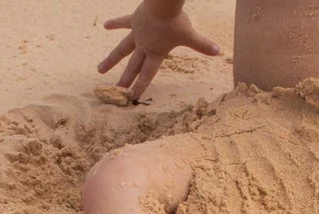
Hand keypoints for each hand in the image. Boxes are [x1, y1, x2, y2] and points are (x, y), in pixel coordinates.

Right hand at [98, 3, 220, 102]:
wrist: (162, 3)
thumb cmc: (176, 20)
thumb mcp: (190, 34)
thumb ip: (203, 44)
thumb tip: (219, 52)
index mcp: (156, 52)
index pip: (147, 73)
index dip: (140, 86)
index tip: (131, 98)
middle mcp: (144, 46)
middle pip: (132, 66)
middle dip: (124, 80)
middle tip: (115, 92)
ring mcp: (137, 33)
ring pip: (121, 49)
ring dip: (111, 59)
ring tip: (100, 69)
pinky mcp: (134, 19)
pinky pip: (123, 23)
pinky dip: (115, 24)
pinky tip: (105, 25)